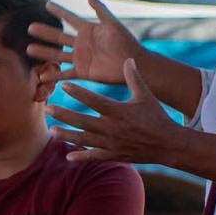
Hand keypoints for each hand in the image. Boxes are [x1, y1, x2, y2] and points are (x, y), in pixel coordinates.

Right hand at [27, 0, 144, 101]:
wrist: (132, 62)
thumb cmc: (125, 41)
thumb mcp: (111, 23)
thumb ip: (98, 8)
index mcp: (88, 30)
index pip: (70, 18)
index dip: (59, 11)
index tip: (47, 4)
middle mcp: (81, 43)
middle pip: (59, 37)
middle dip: (44, 32)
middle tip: (30, 27)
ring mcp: (80, 58)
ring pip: (57, 54)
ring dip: (44, 52)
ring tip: (29, 49)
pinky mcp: (82, 71)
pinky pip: (65, 73)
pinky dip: (54, 75)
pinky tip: (41, 75)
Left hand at [47, 60, 186, 166]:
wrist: (168, 144)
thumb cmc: (157, 116)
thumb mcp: (146, 95)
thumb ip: (134, 78)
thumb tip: (128, 59)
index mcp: (119, 111)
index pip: (94, 100)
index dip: (78, 93)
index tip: (63, 85)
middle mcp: (112, 128)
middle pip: (82, 120)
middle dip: (64, 115)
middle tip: (47, 109)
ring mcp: (112, 143)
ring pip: (84, 139)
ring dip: (67, 135)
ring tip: (52, 131)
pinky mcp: (114, 155)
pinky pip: (95, 156)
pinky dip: (82, 156)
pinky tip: (69, 156)